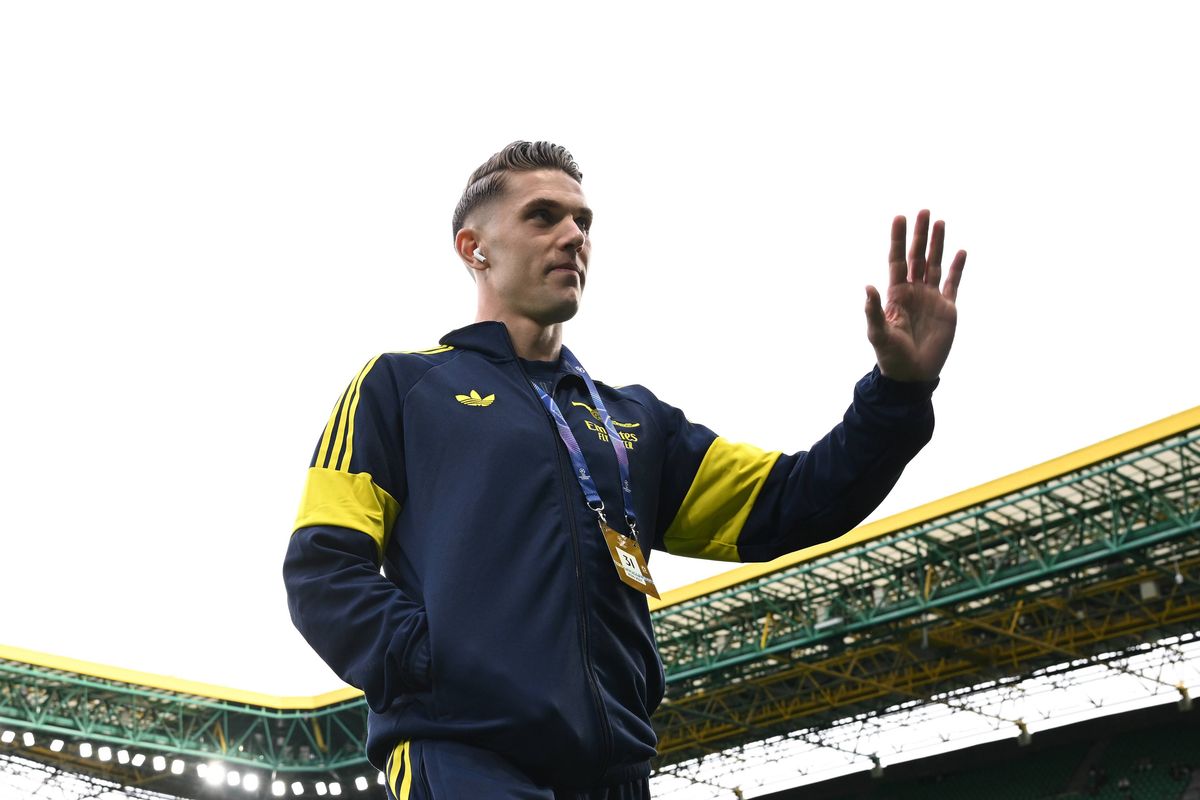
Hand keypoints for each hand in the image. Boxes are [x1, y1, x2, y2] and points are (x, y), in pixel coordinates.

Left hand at [865, 210, 965, 381]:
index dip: (897, 239)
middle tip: (922, 211)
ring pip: (935, 265)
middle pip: (917, 256)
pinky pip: (953, 283)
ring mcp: (931, 298)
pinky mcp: (947, 309)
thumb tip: (868, 287)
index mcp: (896, 294)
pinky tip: (960, 251)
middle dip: (919, 234)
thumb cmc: (891, 356)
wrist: (912, 375)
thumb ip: (874, 311)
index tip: (899, 218)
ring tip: (939, 222)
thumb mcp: (878, 334)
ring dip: (937, 244)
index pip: (897, 260)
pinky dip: (957, 268)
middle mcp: (913, 292)